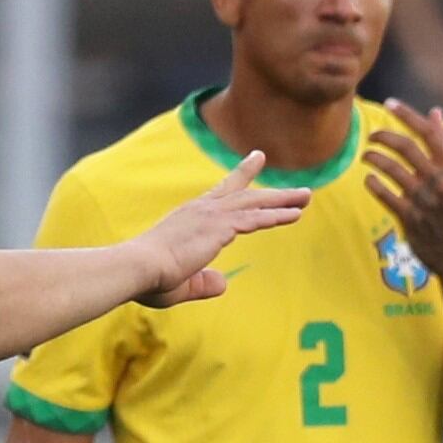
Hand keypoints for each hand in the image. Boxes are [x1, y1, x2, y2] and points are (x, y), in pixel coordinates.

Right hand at [131, 154, 309, 304]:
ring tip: (307, 198)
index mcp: (190, 217)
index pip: (222, 192)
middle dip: (275, 193)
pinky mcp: (217, 228)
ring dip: (283, 201)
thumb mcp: (182, 282)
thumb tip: (222, 282)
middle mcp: (201, 210)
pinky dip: (275, 216)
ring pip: (254, 204)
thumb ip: (203, 283)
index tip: (257, 159)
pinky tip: (294, 215)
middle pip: (245, 194)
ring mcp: (209, 217)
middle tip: (301, 191)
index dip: (242, 176)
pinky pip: (254, 220)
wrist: (135, 269)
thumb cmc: (149, 278)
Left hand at [362, 104, 442, 278]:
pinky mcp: (410, 218)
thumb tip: (435, 112)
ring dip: (373, 158)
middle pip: (406, 147)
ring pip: (390, 168)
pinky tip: (370, 180)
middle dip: (383, 136)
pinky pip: (383, 193)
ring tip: (368, 157)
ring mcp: (424, 200)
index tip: (389, 103)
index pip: (429, 133)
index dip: (407, 115)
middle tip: (372, 136)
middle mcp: (441, 182)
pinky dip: (373, 183)